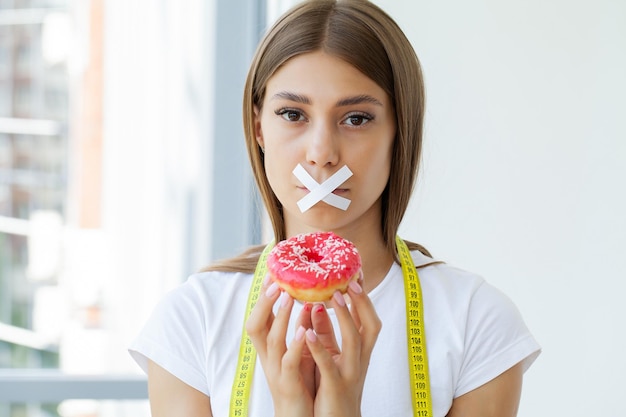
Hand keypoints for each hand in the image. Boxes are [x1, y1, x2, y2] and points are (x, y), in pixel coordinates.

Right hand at [245, 276, 313, 416]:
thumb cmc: (301, 385)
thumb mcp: (300, 353)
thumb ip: (301, 330)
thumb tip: (309, 302)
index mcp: (270, 351)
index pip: (258, 319)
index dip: (261, 299)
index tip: (270, 275)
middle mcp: (268, 359)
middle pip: (255, 327)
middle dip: (264, 303)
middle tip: (275, 281)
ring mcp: (277, 372)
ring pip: (272, 341)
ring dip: (279, 317)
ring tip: (288, 296)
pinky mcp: (289, 385)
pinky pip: (290, 363)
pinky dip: (296, 346)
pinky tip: (305, 332)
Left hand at [306, 280, 381, 416]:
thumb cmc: (332, 388)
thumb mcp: (331, 356)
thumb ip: (325, 332)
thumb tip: (316, 305)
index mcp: (359, 352)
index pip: (368, 320)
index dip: (364, 299)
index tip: (355, 276)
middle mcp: (360, 360)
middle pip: (370, 327)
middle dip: (362, 303)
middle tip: (351, 280)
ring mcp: (350, 373)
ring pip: (354, 342)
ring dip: (346, 317)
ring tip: (334, 296)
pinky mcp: (335, 388)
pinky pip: (329, 366)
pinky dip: (319, 348)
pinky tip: (306, 333)